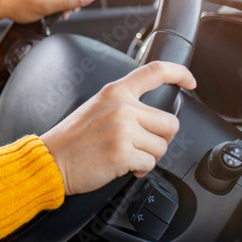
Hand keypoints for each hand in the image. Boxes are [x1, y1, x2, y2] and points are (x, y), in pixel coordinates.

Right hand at [40, 61, 196, 195]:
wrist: (52, 160)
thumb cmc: (71, 139)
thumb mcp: (96, 108)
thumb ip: (123, 105)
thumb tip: (152, 118)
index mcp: (115, 92)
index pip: (155, 72)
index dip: (179, 74)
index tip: (190, 82)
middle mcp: (121, 108)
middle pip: (170, 123)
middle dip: (160, 139)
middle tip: (141, 145)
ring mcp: (123, 130)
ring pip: (162, 146)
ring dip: (148, 156)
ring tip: (126, 155)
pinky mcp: (123, 153)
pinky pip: (150, 164)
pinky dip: (140, 169)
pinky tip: (123, 166)